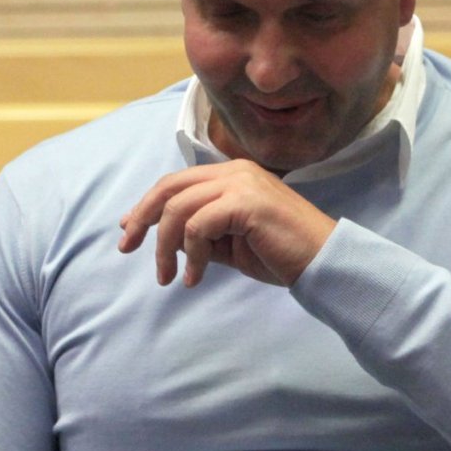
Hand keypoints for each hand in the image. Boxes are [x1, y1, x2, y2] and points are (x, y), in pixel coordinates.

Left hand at [118, 160, 335, 287]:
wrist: (323, 261)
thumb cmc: (281, 254)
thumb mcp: (231, 243)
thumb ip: (200, 235)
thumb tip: (163, 239)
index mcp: (232, 175)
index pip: (177, 181)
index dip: (147, 204)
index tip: (128, 229)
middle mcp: (235, 171)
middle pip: (169, 187)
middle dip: (143, 218)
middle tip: (128, 248)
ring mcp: (241, 183)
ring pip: (178, 209)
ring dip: (166, 247)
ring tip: (169, 278)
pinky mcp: (246, 203)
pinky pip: (198, 227)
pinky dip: (191, 256)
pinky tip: (195, 278)